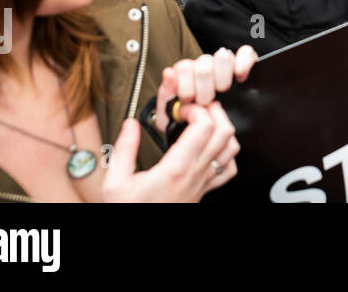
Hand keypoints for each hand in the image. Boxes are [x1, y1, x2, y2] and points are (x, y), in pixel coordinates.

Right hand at [102, 105, 238, 201]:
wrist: (140, 239)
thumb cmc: (130, 212)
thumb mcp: (115, 183)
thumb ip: (124, 150)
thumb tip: (130, 125)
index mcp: (175, 169)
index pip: (204, 127)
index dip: (197, 110)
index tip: (182, 109)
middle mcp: (194, 174)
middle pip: (224, 132)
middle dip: (213, 111)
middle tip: (196, 108)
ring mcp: (202, 183)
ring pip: (231, 148)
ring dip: (222, 128)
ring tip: (204, 122)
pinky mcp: (204, 191)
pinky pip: (228, 169)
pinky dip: (226, 153)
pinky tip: (212, 147)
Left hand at [153, 46, 257, 134]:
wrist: (207, 134)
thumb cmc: (189, 122)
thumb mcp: (170, 115)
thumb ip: (166, 94)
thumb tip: (168, 72)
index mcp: (185, 73)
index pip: (185, 67)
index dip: (187, 87)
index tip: (189, 102)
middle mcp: (204, 64)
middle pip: (204, 64)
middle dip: (205, 89)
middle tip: (205, 102)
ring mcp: (223, 63)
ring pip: (223, 57)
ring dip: (223, 78)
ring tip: (221, 91)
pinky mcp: (242, 63)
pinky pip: (246, 53)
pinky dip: (243, 63)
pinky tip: (240, 78)